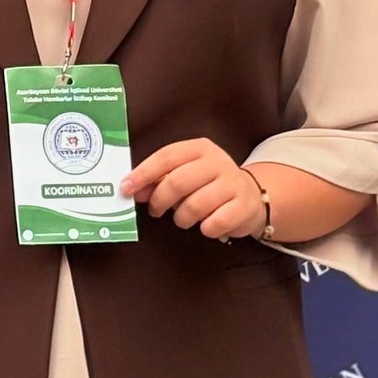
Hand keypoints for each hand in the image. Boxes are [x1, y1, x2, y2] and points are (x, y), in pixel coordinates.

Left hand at [119, 137, 268, 241]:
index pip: (166, 157)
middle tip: (155, 211)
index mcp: (199, 148)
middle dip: (160, 201)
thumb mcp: (184, 176)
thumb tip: (133, 190)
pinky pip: (214, 223)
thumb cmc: (209, 185)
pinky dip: (205, 228)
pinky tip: (207, 224)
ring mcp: (233, 183)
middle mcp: (218, 162)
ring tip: (184, 219)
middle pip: (177, 182)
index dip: (143, 173)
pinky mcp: (244, 206)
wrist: (251, 196)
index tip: (126, 188)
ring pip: (195, 205)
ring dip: (182, 218)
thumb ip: (158, 181)